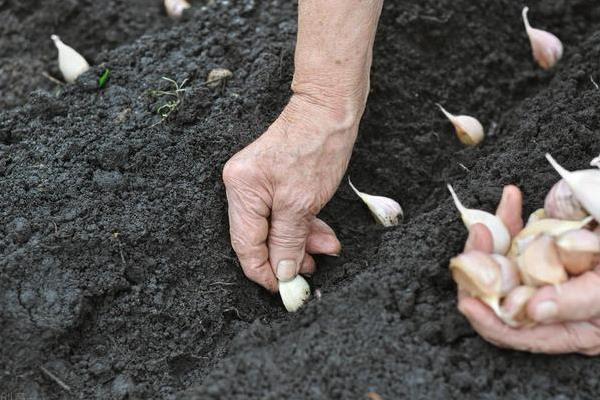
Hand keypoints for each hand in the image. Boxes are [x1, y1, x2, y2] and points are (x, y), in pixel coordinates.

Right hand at [222, 94, 360, 291]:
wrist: (330, 108)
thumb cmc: (317, 146)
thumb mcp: (303, 203)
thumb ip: (288, 240)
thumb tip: (282, 272)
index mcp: (241, 190)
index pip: (245, 245)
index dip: (264, 272)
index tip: (285, 290)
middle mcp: (242, 186)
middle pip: (259, 237)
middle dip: (287, 256)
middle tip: (312, 270)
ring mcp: (257, 182)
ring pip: (275, 226)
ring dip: (301, 241)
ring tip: (326, 250)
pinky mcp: (273, 179)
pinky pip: (283, 212)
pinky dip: (302, 225)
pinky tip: (322, 234)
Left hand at [458, 186, 599, 354]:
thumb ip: (578, 301)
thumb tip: (536, 310)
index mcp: (567, 328)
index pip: (516, 333)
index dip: (488, 320)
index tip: (468, 301)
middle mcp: (549, 305)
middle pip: (498, 293)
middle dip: (481, 267)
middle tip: (479, 238)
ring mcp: (545, 273)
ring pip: (501, 262)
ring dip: (492, 237)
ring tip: (489, 219)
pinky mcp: (545, 246)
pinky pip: (519, 235)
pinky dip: (512, 217)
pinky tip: (513, 196)